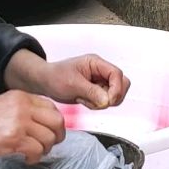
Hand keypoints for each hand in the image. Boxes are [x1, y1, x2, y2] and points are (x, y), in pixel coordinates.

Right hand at [0, 90, 65, 163]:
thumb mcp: (3, 104)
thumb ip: (23, 108)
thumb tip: (42, 121)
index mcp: (21, 96)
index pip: (51, 106)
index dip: (54, 121)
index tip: (51, 130)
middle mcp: (23, 107)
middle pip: (56, 121)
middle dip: (58, 135)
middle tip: (51, 143)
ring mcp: (20, 123)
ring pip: (49, 138)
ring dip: (45, 149)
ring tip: (35, 152)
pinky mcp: (15, 140)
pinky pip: (38, 150)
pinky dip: (35, 157)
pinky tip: (27, 158)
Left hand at [7, 51, 130, 109]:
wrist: (46, 82)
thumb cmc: (56, 77)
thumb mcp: (73, 84)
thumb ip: (91, 92)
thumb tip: (107, 101)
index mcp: (96, 63)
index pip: (116, 74)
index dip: (116, 88)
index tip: (109, 100)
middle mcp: (100, 71)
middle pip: (122, 84)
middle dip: (113, 96)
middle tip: (99, 102)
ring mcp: (99, 82)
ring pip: (115, 94)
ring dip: (103, 102)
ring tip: (85, 100)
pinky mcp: (96, 91)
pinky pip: (105, 101)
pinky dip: (97, 105)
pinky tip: (83, 101)